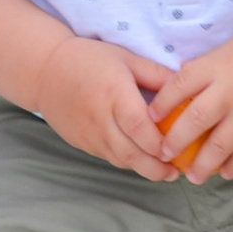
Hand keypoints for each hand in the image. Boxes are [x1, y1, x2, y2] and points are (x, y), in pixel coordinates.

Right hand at [37, 32, 181, 176]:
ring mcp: (89, 134)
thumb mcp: (126, 58)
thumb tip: (187, 88)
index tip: (178, 149)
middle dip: (155, 168)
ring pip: (120, 160)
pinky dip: (127, 162)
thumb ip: (156, 74)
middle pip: (131, 152)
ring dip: (143, 170)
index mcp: (114, 94)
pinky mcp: (82, 143)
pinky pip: (109, 157)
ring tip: (165, 173)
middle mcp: (100, 118)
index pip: (139, 126)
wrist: (46, 71)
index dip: (159, 142)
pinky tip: (142, 161)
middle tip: (176, 172)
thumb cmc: (89, 60)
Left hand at [154, 26, 232, 182]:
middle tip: (164, 154)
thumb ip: (206, 68)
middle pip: (193, 122)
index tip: (149, 118)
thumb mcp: (230, 48)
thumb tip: (179, 82)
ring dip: (201, 165)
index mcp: (216, 67)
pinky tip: (224, 173)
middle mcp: (230, 92)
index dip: (160, 105)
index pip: (178, 87)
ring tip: (192, 176)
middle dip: (174, 143)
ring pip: (218, 147)